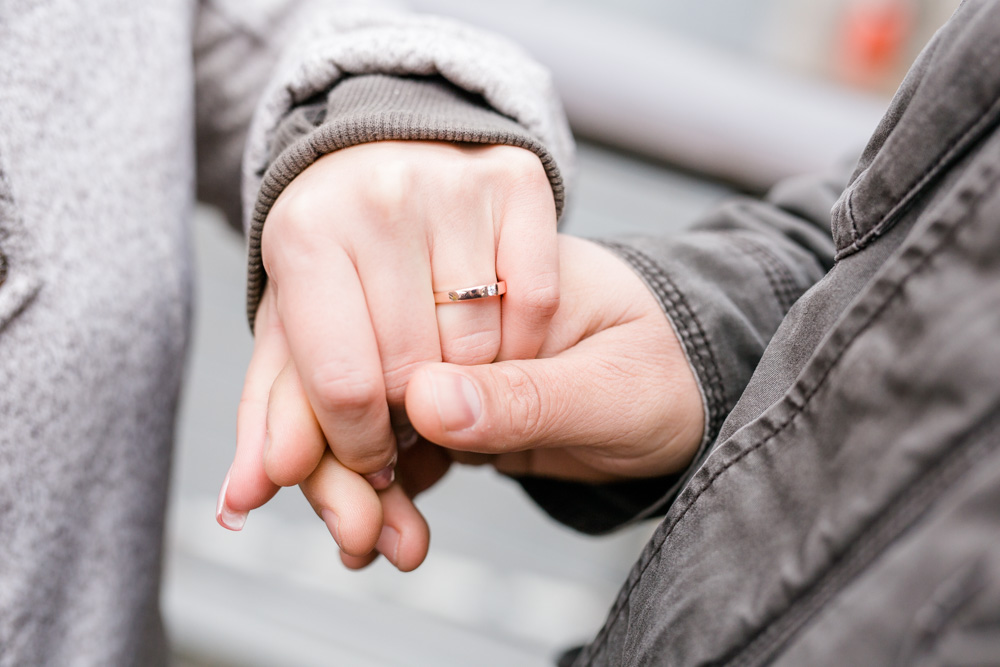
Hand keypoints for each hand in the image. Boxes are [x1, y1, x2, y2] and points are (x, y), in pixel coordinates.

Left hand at [217, 141, 557, 555]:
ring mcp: (452, 180)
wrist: (384, 160)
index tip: (372, 453)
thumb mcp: (293, 332)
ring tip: (444, 366)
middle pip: (414, 375)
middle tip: (408, 403)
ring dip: (470, 385)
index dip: (362, 446)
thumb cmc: (336, 262)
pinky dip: (521, 343)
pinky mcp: (518, 175)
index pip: (344, 387)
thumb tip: (242, 503)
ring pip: (479, 347)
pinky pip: (534, 304)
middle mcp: (376, 195)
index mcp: (302, 232)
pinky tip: (495, 337)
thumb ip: (275, 418)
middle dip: (411, 416)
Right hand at [233, 235, 702, 569]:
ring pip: (345, 403)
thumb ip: (528, 396)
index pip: (371, 315)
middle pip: (338, 362)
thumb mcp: (615, 388)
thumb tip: (428, 402)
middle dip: (336, 458)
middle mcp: (441, 287)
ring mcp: (433, 340)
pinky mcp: (437, 391)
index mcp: (483, 248)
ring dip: (346, 480)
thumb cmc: (667, 370)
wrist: (686, 388)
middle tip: (359, 534)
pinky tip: (382, 530)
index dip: (343, 400)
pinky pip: (382, 435)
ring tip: (370, 543)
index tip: (366, 477)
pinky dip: (374, 486)